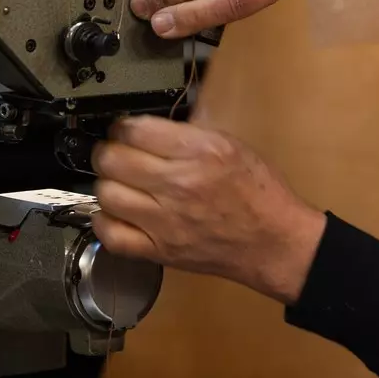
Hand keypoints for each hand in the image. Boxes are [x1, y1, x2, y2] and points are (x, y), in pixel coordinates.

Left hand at [91, 116, 327, 304]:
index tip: (124, 131)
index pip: (134, 130)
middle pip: (112, 160)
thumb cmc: (259, 193)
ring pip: (106, 194)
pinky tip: (115, 213)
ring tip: (120, 184)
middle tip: (116, 155)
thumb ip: (189, 134)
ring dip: (108, 185)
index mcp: (199, 152)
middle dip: (108, 152)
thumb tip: (149, 126)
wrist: (273, 242)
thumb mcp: (232, 145)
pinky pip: (112, 236)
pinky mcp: (160, 251)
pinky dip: (104, 222)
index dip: (121, 127)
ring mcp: (166, 221)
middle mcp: (179, 184)